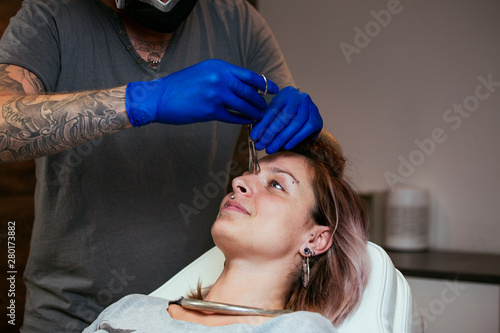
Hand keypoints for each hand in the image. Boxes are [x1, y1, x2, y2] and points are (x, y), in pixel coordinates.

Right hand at [125, 59, 277, 125]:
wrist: (160, 97)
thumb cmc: (181, 86)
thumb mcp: (204, 73)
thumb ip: (223, 77)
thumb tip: (243, 86)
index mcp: (219, 67)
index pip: (249, 75)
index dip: (264, 83)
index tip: (274, 89)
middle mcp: (220, 78)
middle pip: (249, 91)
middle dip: (260, 101)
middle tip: (265, 108)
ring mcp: (216, 95)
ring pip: (243, 105)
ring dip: (254, 112)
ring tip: (259, 116)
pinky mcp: (211, 111)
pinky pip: (233, 117)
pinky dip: (242, 120)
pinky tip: (247, 121)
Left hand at [251, 86, 322, 153]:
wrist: (306, 113)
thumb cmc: (287, 112)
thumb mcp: (276, 112)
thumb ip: (266, 121)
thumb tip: (255, 136)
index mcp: (286, 94)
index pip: (273, 110)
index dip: (262, 125)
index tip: (254, 137)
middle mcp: (300, 98)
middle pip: (283, 118)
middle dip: (270, 134)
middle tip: (261, 145)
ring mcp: (311, 108)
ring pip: (294, 125)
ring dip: (281, 139)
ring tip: (271, 148)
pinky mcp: (317, 119)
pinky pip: (304, 131)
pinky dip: (294, 140)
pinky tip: (285, 146)